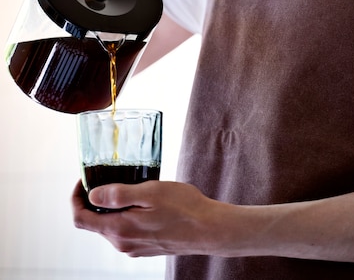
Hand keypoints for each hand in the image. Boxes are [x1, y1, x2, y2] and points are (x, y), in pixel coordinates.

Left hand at [72, 179, 233, 257]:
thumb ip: (118, 195)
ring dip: (112, 206)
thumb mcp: (150, 192)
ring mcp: (134, 247)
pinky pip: (125, 229)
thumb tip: (92, 195)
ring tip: (129, 185)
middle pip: (94, 222)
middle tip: (108, 175)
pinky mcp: (144, 246)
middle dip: (95, 199)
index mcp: (119, 229)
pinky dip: (125, 213)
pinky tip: (142, 200)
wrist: (209, 229)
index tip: (84, 180)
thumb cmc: (184, 208)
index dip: (76, 198)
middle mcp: (122, 243)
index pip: (80, 218)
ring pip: (110, 225)